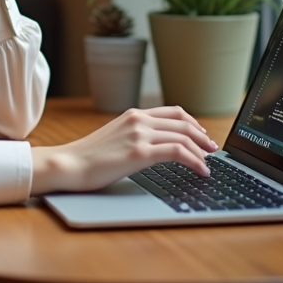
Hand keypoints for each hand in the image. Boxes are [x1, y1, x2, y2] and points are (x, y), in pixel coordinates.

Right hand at [29, 107, 219, 195]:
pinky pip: (178, 152)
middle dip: (203, 137)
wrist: (69, 164)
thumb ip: (134, 136)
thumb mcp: (114, 138)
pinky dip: (195, 160)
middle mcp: (138, 120)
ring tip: (209, 163)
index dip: (193, 124)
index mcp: (133, 115)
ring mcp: (139, 135)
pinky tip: (201, 170)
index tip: (202, 136)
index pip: (173, 112)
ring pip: (184, 137)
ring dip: (202, 151)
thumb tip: (155, 147)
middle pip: (183, 123)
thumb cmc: (88, 157)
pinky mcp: (139, 153)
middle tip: (213, 149)